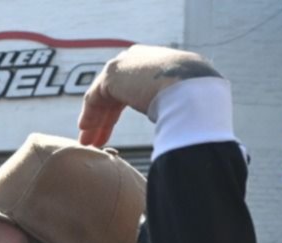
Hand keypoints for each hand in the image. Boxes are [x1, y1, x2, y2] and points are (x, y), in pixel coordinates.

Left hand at [78, 45, 220, 146]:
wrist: (192, 87)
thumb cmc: (195, 97)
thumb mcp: (183, 98)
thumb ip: (172, 103)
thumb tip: (178, 122)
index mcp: (155, 62)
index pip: (131, 87)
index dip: (119, 110)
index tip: (113, 130)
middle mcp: (137, 59)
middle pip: (114, 93)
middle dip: (104, 119)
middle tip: (97, 140)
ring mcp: (123, 64)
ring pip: (102, 97)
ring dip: (94, 122)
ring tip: (89, 144)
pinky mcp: (112, 74)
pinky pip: (94, 97)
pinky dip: (89, 115)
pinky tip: (85, 131)